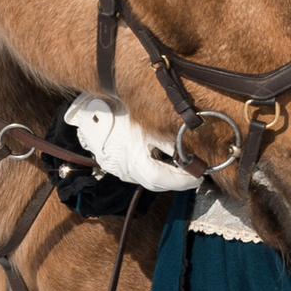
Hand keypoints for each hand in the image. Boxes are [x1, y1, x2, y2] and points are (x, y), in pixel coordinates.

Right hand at [62, 93, 196, 191]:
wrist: (92, 107)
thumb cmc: (122, 111)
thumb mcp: (151, 126)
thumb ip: (170, 144)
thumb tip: (189, 157)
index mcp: (133, 161)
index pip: (161, 179)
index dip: (181, 181)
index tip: (197, 178)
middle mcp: (124, 170)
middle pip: (154, 183)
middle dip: (175, 181)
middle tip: (193, 176)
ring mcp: (116, 168)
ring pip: (145, 179)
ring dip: (163, 177)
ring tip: (180, 169)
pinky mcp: (112, 164)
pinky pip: (135, 172)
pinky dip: (151, 170)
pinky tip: (160, 162)